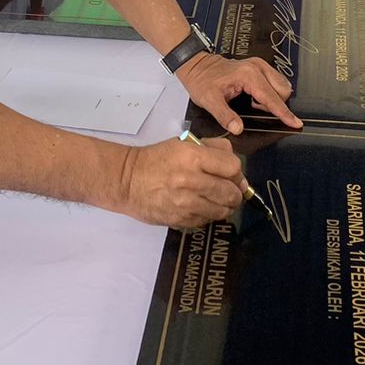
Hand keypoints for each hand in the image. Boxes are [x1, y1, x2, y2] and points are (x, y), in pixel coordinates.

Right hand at [118, 136, 246, 228]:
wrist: (127, 181)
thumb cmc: (157, 159)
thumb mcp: (184, 144)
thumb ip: (213, 149)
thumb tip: (237, 168)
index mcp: (193, 157)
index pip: (233, 167)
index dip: (236, 172)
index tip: (232, 175)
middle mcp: (191, 181)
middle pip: (231, 193)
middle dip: (235, 193)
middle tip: (229, 191)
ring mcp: (185, 204)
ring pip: (222, 211)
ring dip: (224, 206)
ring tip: (217, 200)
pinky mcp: (180, 220)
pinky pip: (206, 221)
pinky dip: (208, 216)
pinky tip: (201, 207)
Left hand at [176, 52, 300, 133]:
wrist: (196, 65)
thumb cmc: (202, 80)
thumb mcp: (209, 101)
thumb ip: (225, 116)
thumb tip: (238, 128)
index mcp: (249, 75)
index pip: (272, 98)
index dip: (284, 113)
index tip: (295, 123)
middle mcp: (257, 68)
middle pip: (282, 91)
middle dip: (276, 105)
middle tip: (255, 111)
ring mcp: (259, 65)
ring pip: (281, 85)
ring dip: (273, 98)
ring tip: (254, 104)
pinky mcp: (258, 66)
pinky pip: (275, 81)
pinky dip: (270, 93)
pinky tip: (255, 98)